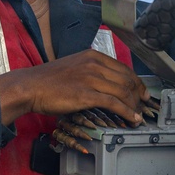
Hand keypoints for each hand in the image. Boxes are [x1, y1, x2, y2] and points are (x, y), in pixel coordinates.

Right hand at [0, 49, 148, 126]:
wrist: (30, 86)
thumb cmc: (49, 80)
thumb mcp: (74, 66)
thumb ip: (91, 71)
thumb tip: (107, 84)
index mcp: (93, 56)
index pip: (124, 69)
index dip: (137, 83)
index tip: (142, 93)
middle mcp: (94, 64)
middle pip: (127, 80)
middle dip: (139, 95)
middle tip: (143, 107)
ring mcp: (91, 79)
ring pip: (123, 91)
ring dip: (134, 106)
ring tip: (138, 116)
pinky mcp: (86, 94)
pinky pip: (114, 103)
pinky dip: (126, 112)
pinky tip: (131, 119)